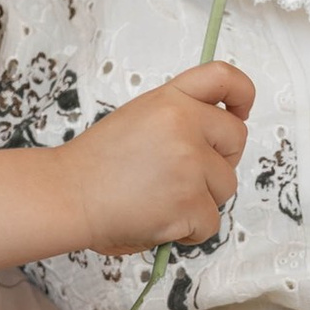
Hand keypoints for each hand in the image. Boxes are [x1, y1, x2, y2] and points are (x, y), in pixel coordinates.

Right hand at [55, 64, 252, 257]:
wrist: (68, 196)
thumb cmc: (95, 166)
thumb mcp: (137, 119)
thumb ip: (176, 118)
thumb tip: (212, 137)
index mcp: (170, 100)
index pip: (223, 78)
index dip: (241, 94)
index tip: (240, 110)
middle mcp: (184, 126)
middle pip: (235, 139)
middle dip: (220, 159)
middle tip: (186, 173)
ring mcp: (190, 165)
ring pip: (226, 186)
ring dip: (202, 198)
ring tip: (163, 199)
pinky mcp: (190, 203)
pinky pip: (211, 222)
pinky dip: (190, 230)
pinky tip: (160, 221)